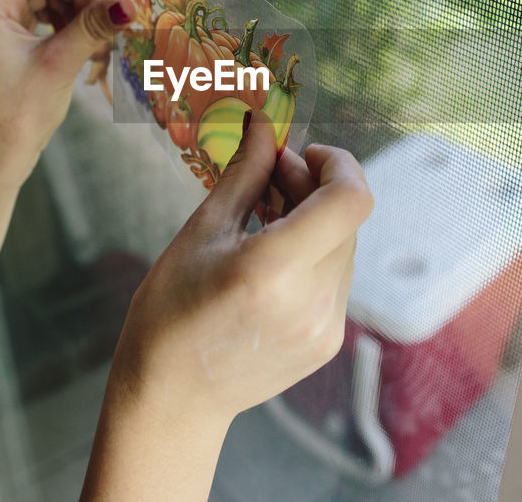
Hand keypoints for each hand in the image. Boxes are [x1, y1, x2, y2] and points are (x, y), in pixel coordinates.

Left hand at [0, 0, 134, 184]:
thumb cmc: (17, 113)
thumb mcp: (60, 63)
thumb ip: (93, 27)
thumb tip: (129, 3)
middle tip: (107, 15)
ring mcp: (3, 20)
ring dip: (79, 5)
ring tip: (100, 33)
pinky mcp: (15, 36)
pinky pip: (49, 12)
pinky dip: (72, 20)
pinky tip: (90, 39)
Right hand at [108, 111, 373, 427]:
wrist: (171, 397)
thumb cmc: (170, 312)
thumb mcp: (201, 233)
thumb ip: (245, 174)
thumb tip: (264, 124)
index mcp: (273, 270)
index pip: (351, 199)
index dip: (339, 164)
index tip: (305, 154)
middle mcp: (310, 301)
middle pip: (344, 219)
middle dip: (313, 187)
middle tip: (270, 175)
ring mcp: (324, 327)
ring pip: (342, 247)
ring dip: (314, 220)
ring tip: (265, 215)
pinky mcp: (328, 342)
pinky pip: (336, 278)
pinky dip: (313, 255)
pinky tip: (273, 254)